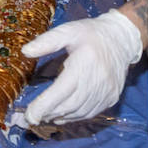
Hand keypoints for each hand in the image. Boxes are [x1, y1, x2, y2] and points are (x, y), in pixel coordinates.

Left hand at [22, 10, 142, 124]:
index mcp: (83, 64)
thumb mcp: (68, 30)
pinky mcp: (111, 98)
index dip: (44, 105)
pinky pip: (90, 113)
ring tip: (45, 116)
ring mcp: (106, 92)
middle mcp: (96, 81)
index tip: (29, 114)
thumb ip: (47, 41)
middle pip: (69, 105)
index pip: (61, 91)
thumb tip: (25, 51)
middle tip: (32, 117)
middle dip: (48, 114)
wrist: (123, 39)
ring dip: (60, 117)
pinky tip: (63, 115)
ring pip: (79, 112)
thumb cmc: (91, 33)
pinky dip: (75, 117)